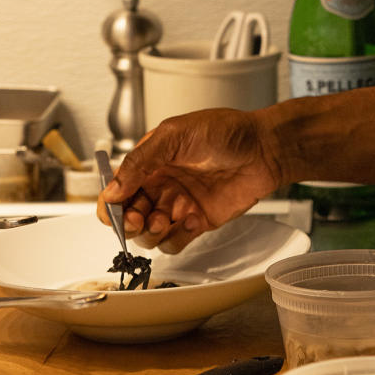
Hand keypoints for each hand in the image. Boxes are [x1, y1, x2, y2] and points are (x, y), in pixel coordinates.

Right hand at [97, 107, 283, 252]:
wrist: (263, 148)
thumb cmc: (224, 131)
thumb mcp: (175, 135)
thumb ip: (141, 161)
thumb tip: (113, 189)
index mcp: (150, 161)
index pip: (118, 189)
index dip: (111, 204)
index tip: (115, 211)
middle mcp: (160, 184)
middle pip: (129, 216)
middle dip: (129, 222)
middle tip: (139, 219)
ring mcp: (178, 205)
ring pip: (149, 234)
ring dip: (152, 232)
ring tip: (166, 219)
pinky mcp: (197, 222)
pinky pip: (175, 242)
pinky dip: (178, 237)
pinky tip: (193, 219)